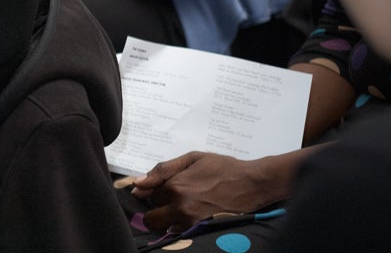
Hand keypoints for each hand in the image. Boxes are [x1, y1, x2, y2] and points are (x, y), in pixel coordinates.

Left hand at [130, 151, 282, 230]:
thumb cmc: (223, 167)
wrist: (252, 183)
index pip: (150, 195)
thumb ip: (162, 170)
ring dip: (170, 219)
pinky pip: (182, 233)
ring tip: (188, 206)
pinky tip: (195, 213)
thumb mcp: (191, 158)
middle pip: (153, 219)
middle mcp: (181, 207)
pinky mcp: (203, 231)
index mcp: (175, 186)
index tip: (169, 188)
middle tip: (173, 201)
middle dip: (158, 210)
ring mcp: (192, 222)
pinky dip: (183, 225)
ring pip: (167, 227)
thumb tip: (137, 184)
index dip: (158, 191)